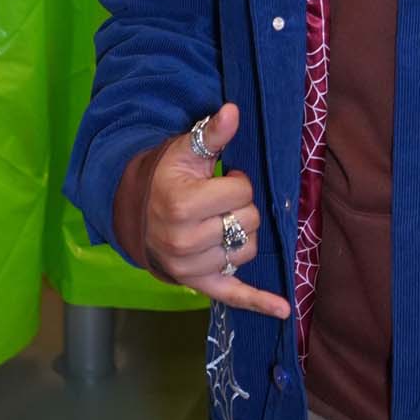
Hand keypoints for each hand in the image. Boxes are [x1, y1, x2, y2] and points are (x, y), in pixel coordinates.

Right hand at [145, 102, 290, 318]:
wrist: (136, 213)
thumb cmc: (166, 178)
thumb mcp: (185, 151)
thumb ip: (212, 135)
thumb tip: (233, 110)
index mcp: (182, 205)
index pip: (242, 193)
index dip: (238, 182)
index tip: (222, 180)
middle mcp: (185, 240)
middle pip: (249, 223)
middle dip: (242, 208)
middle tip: (220, 202)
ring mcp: (191, 267)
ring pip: (249, 251)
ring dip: (244, 235)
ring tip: (220, 222)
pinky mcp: (199, 284)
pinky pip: (233, 296)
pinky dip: (259, 303)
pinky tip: (283, 309)